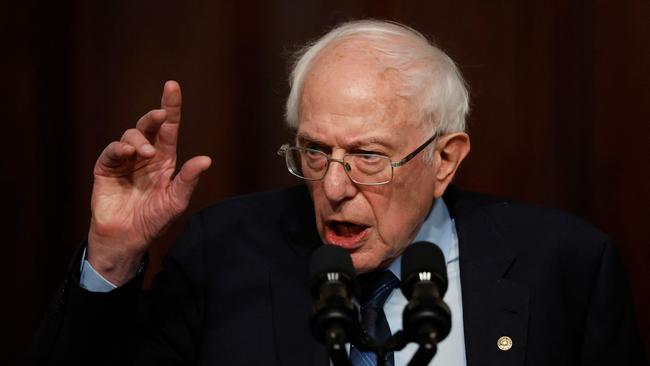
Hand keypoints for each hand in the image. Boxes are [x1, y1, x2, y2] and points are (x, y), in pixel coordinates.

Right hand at [87, 81, 210, 284]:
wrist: (127, 239)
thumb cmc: (154, 220)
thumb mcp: (175, 201)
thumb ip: (188, 180)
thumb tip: (206, 159)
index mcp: (164, 160)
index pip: (169, 129)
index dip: (171, 108)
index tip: (172, 86)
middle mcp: (145, 156)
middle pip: (149, 126)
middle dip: (154, 115)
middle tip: (161, 114)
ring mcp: (125, 161)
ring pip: (131, 136)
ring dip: (139, 139)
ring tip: (146, 153)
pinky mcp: (106, 169)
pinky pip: (112, 151)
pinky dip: (120, 148)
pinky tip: (128, 152)